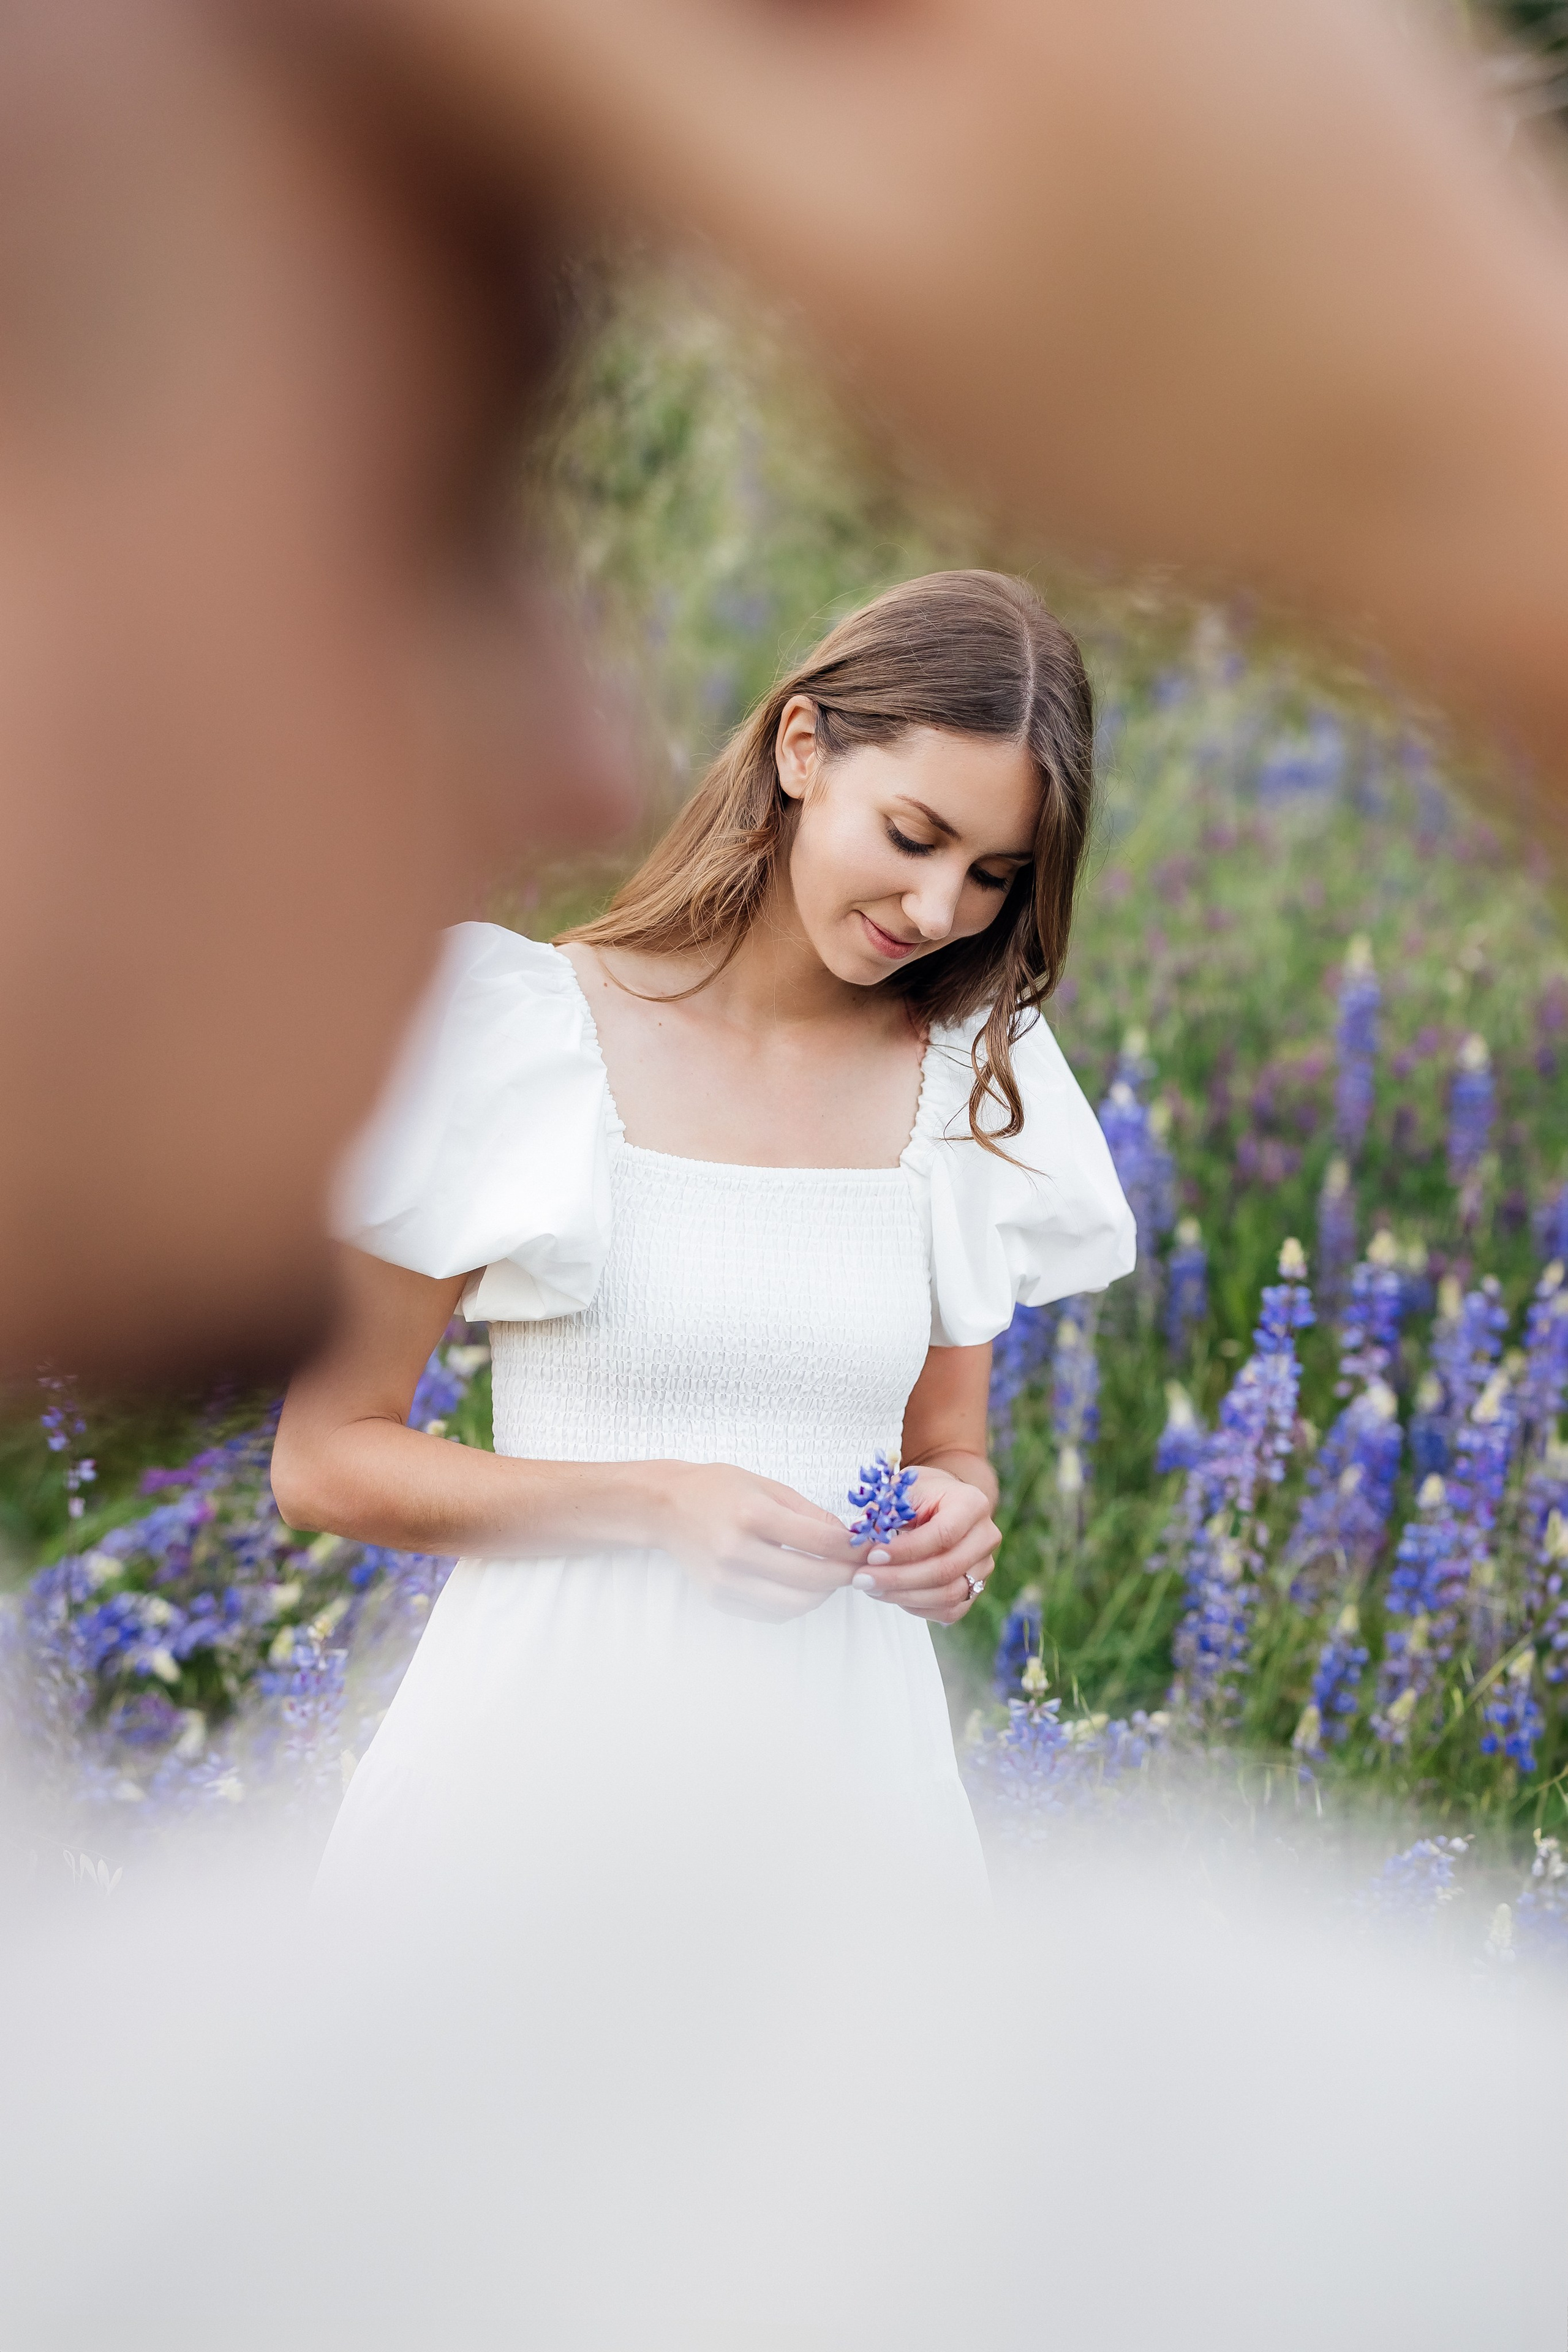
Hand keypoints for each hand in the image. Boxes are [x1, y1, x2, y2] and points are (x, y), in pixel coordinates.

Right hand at [648, 1462, 857, 1622]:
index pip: (820, 1543)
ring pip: (796, 1604)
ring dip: (823, 1594)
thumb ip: (810, 1514)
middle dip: (846, 1575)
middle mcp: (737, 1552)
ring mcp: (727, 1580)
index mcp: (752, 1515)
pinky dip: (795, 1603)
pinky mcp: (720, 1599)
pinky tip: (801, 1586)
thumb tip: (849, 1539)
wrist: (666, 1508)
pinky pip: (772, 1612)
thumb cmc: (719, 1490)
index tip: (872, 1548)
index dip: (854, 1549)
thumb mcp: (768, 1486)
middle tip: (860, 1567)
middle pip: (812, 1579)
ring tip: (831, 1577)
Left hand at [849, 1467, 998, 1625]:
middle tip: (863, 1578)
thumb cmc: (918, 1494)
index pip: (943, 1535)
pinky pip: (950, 1610)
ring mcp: (984, 1565)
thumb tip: (859, 1541)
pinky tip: (892, 1595)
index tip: (872, 1555)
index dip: (906, 1550)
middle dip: (899, 1578)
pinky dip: (918, 1608)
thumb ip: (885, 1513)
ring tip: (872, 1587)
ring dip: (905, 1596)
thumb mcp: (902, 1490)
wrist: (940, 1503)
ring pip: (949, 1595)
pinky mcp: (976, 1587)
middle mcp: (985, 1536)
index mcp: (972, 1503)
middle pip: (946, 1569)